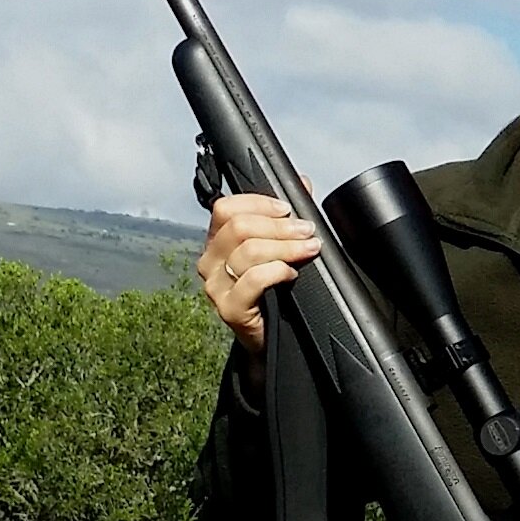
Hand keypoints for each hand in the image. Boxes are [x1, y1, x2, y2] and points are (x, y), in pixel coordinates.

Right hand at [197, 191, 322, 348]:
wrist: (275, 337)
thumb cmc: (276, 290)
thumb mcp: (280, 248)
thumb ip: (287, 215)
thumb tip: (302, 183)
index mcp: (218, 241)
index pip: (225, 209)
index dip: (259, 203)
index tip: (287, 209)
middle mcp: (210, 261)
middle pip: (239, 228)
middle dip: (280, 227)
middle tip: (307, 232)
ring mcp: (216, 286)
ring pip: (249, 252)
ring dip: (286, 248)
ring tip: (309, 250)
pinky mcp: (229, 309)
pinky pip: (253, 280)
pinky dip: (277, 272)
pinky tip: (291, 275)